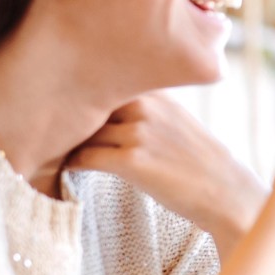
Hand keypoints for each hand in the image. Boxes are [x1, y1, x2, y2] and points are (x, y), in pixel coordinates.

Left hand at [66, 93, 266, 249]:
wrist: (228, 194)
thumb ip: (150, 109)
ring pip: (84, 130)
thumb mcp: (180, 122)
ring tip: (51, 148)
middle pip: (89, 101)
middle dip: (68, 114)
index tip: (63, 100)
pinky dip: (71, 163)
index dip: (83, 92)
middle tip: (46, 125)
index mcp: (159, 94)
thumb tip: (113, 109)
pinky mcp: (133, 162)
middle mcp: (147, 107)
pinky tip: (67, 169)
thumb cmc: (203, 163)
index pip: (106, 80)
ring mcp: (139, 133)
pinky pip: (85, 157)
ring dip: (66, 140)